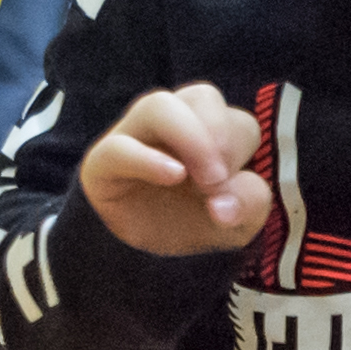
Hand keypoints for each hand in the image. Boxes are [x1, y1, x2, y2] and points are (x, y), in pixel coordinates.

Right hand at [80, 83, 270, 255]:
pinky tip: (172, 176)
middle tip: (218, 182)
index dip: (242, 150)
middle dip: (221, 138)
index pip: (237, 120)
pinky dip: (148, 160)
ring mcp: (134, 134)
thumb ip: (249, 205)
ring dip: (190, 140)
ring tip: (204, 183)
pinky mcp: (102, 161)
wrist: (144, 252)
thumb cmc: (193, 220)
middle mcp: (173, 121)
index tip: (235, 188)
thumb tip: (223, 206)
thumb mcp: (237, 222)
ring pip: (159, 106)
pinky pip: (120, 148)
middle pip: (203, 97)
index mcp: (210, 128)